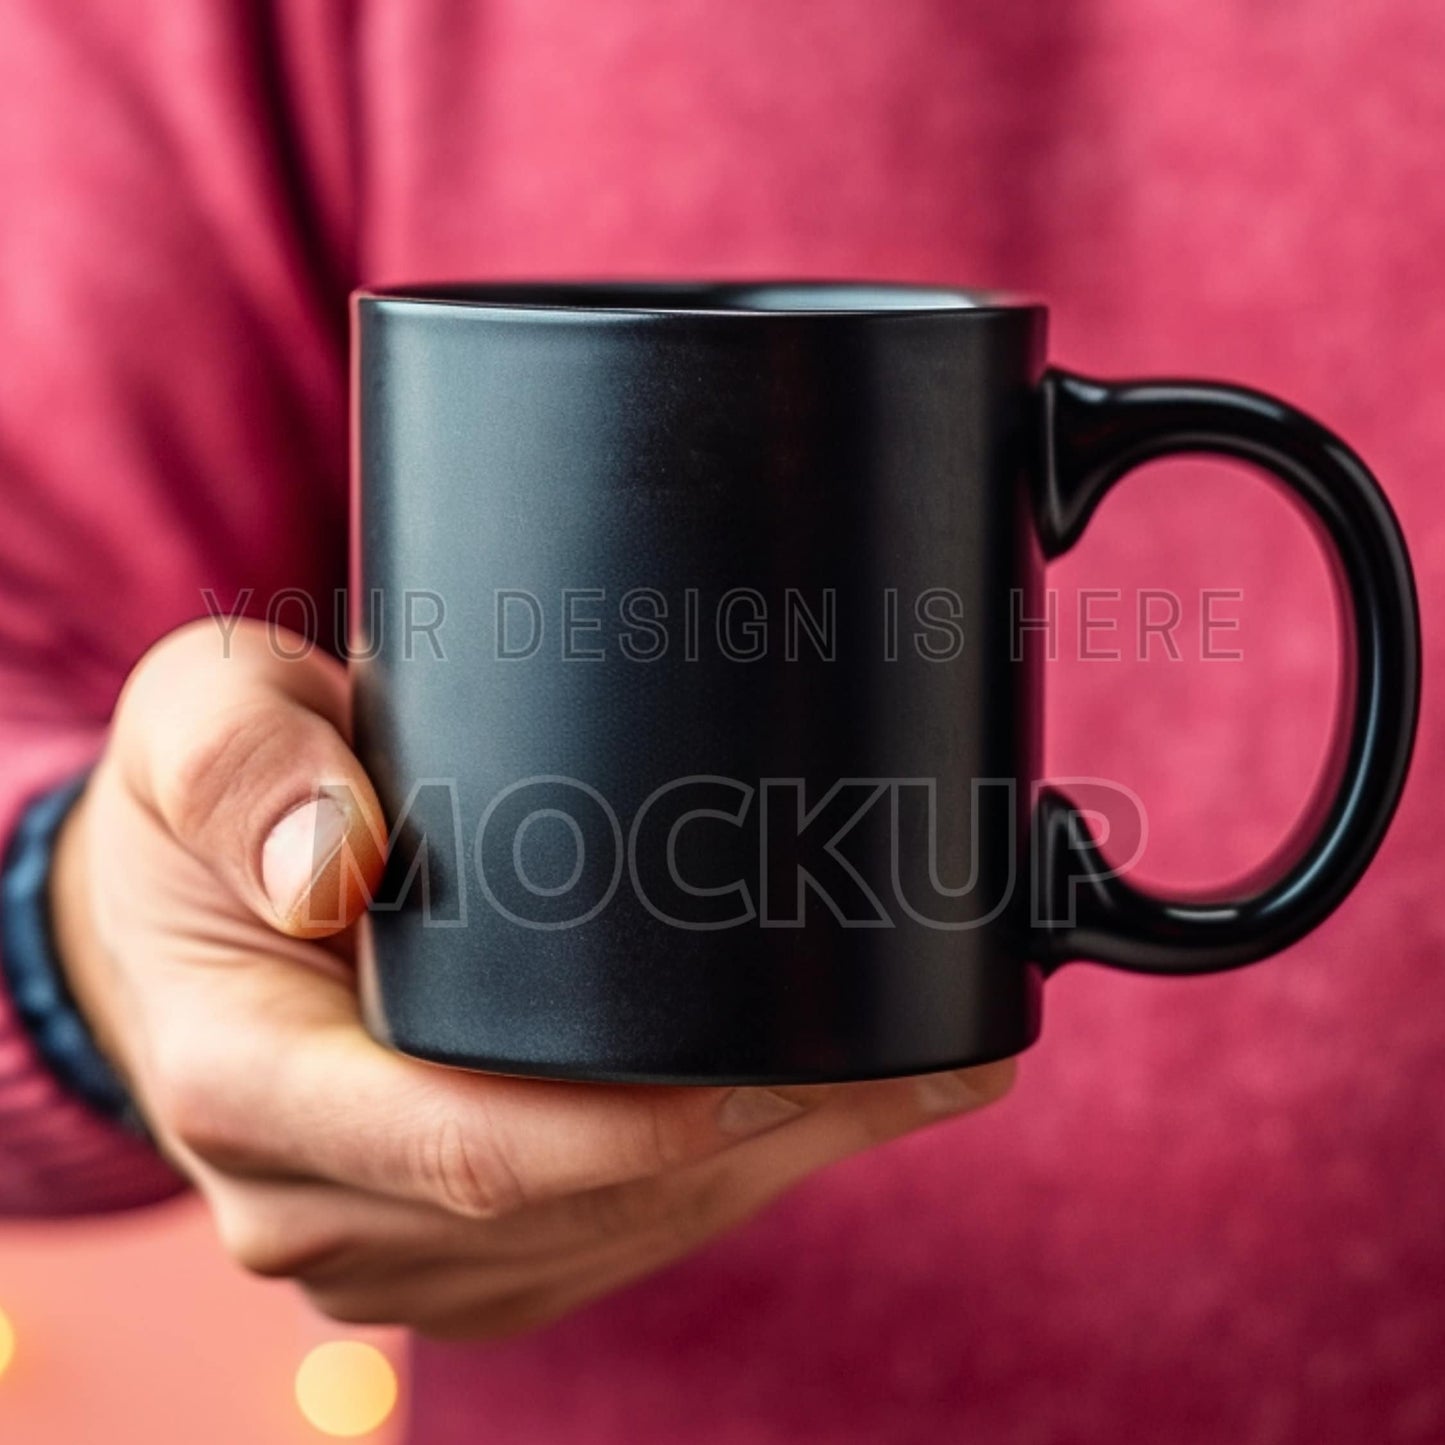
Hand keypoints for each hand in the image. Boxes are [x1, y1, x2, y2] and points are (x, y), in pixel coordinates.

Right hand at [52, 618, 1013, 1338]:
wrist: (165, 918)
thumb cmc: (193, 822)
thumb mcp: (193, 728)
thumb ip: (247, 765)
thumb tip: (336, 860)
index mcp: (253, 1085)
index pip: (470, 1147)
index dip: (642, 1126)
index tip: (788, 1065)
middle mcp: (319, 1200)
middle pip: (580, 1206)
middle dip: (765, 1142)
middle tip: (923, 1059)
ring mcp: (385, 1243)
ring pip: (613, 1237)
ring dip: (771, 1166)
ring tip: (913, 1080)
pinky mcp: (443, 1247)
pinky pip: (603, 1240)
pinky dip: (720, 1182)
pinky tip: (814, 1117)